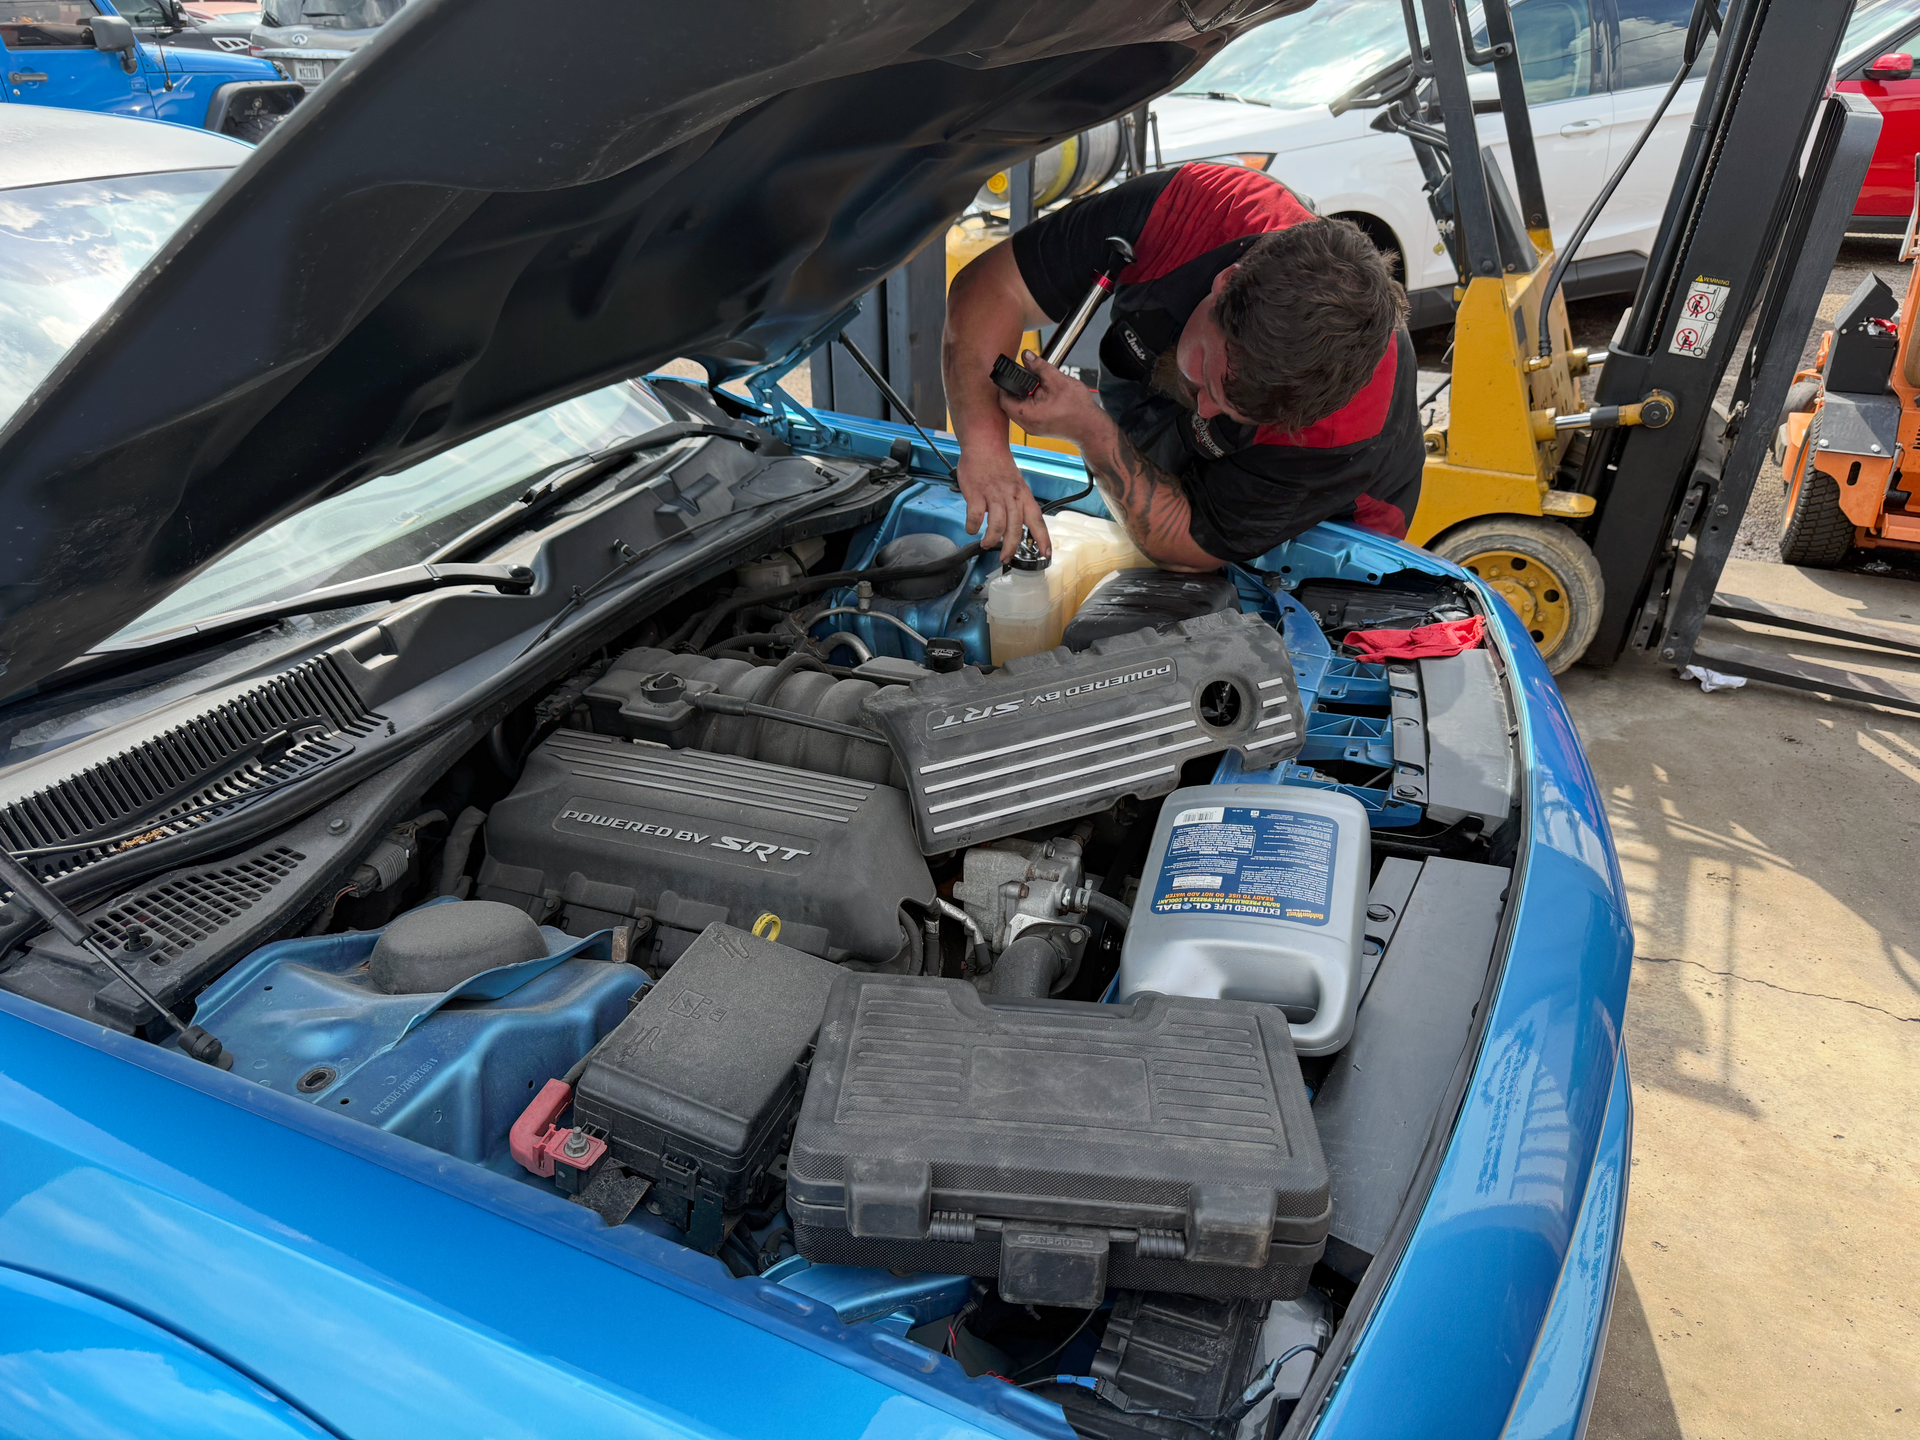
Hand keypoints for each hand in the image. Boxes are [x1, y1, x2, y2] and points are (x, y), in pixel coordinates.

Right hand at [957, 445, 1049, 561]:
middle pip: (1016, 529)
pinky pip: (975, 517)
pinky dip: (972, 527)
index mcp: (1023, 495)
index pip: (1037, 520)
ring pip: (997, 526)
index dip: (1043, 539)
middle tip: (1005, 558)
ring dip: (991, 540)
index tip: (1046, 554)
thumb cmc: (999, 465)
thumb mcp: (1016, 484)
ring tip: (986, 544)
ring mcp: (994, 495)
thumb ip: (1017, 505)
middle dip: (1011, 548)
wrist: (984, 444)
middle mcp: (1011, 496)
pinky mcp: (976, 494)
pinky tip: (972, 529)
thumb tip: (1017, 527)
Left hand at [997, 349, 1107, 445]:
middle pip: (1009, 403)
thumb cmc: (1078, 408)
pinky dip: (1031, 403)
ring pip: (1018, 408)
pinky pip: (1028, 414)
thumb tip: (1027, 355)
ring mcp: (1032, 428)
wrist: (1090, 427)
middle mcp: (1026, 425)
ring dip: (1025, 396)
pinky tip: (1043, 396)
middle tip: (1027, 378)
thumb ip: (1039, 366)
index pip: (1003, 398)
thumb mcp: (1058, 381)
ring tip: (1038, 387)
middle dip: (1016, 388)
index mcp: (1026, 414)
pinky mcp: (1039, 428)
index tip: (1012, 373)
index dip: (1005, 383)